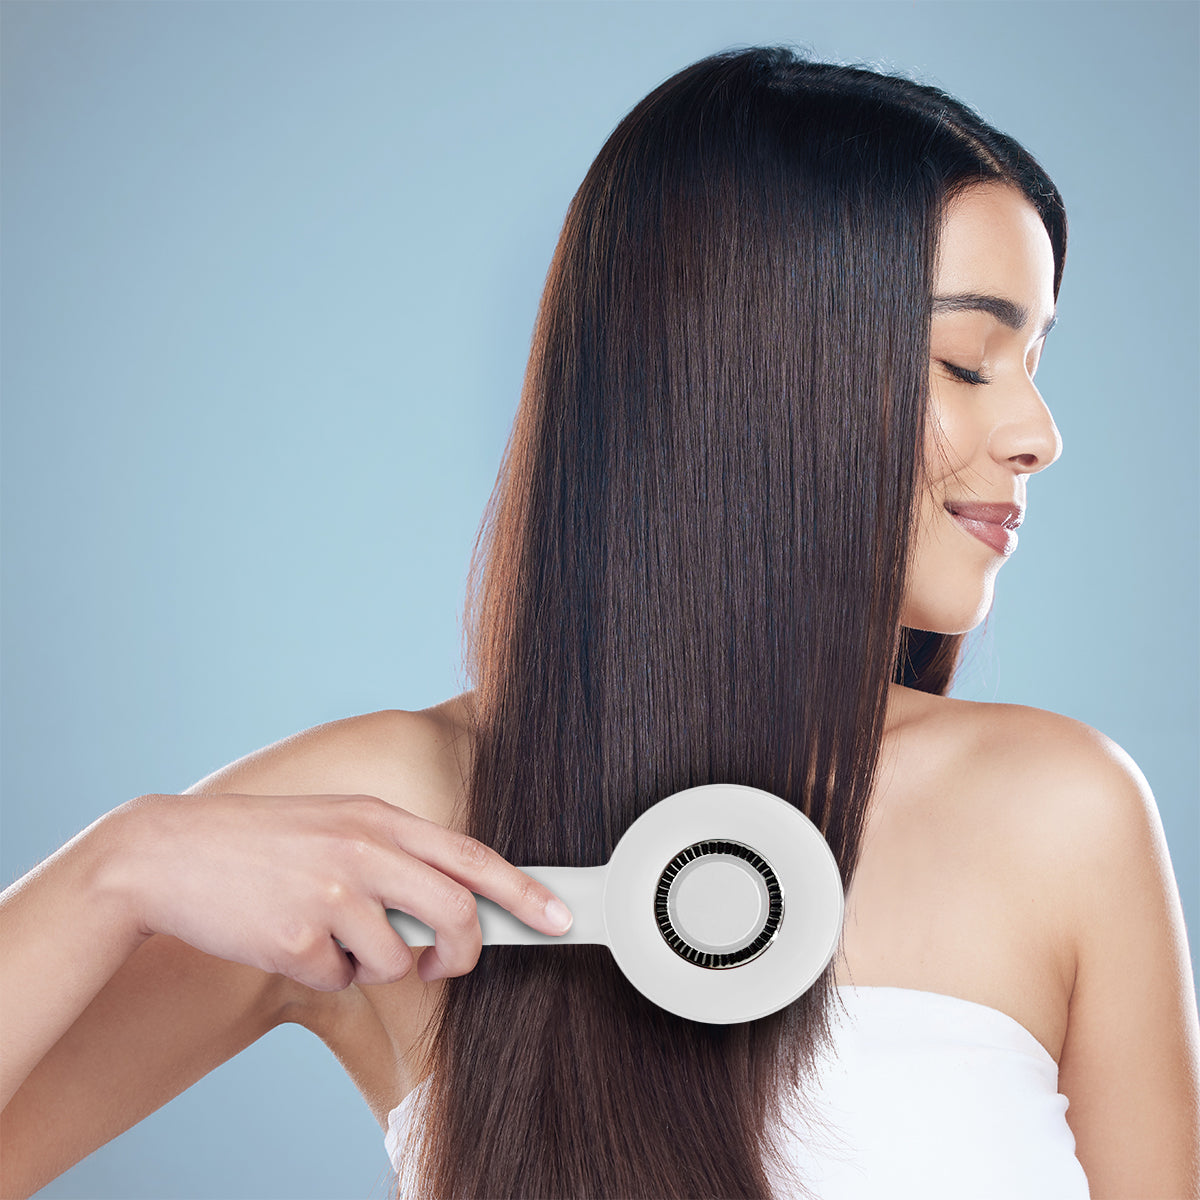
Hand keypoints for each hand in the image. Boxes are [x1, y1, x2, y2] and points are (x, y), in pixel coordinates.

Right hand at [98, 792, 572, 989]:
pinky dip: (323, 973)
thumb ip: (395, 857)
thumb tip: (452, 914)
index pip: (472, 856)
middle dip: (463, 954)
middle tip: (443, 964)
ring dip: (372, 964)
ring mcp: (331, 892)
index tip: (560, 917)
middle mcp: (364, 849)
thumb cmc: (263, 844)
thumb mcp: (337, 826)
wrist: (169, 853)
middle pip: (457, 915)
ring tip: (328, 933)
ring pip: (397, 960)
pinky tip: (288, 938)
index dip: (524, 890)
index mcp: (379, 818)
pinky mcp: (296, 936)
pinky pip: (339, 979)